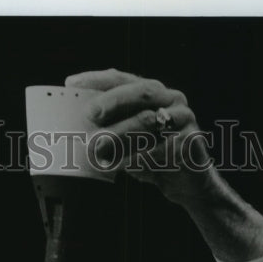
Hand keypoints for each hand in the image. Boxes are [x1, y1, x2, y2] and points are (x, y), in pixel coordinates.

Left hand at [65, 68, 211, 205]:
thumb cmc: (156, 157)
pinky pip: (159, 149)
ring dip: (119, 134)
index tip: (73, 84)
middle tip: (90, 113)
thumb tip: (79, 129)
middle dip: (113, 101)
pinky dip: (136, 157)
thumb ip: (112, 129)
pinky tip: (119, 165)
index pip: (123, 78)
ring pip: (148, 122)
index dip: (97, 79)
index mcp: (154, 92)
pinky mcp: (190, 142)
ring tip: (98, 147)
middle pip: (140, 92)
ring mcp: (183, 119)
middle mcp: (171, 99)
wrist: (190, 183)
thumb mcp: (131, 140)